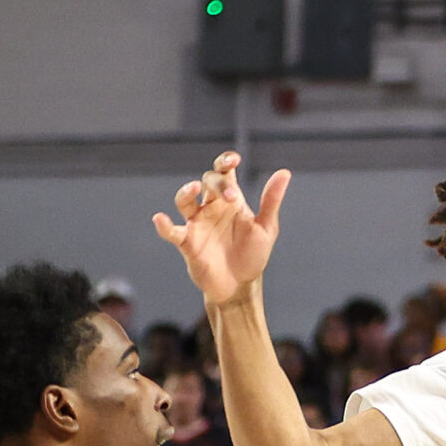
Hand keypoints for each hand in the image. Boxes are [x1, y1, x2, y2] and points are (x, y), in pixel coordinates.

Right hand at [154, 151, 291, 310]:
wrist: (240, 285)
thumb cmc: (253, 254)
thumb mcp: (266, 227)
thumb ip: (271, 201)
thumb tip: (284, 173)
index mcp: (231, 200)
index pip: (224, 173)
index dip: (225, 161)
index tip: (233, 160)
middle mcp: (211, 207)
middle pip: (206, 182)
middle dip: (217, 184)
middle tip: (231, 197)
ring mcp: (197, 223)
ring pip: (184, 200)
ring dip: (186, 192)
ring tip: (193, 189)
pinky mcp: (187, 242)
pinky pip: (172, 231)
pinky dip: (164, 225)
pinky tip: (161, 219)